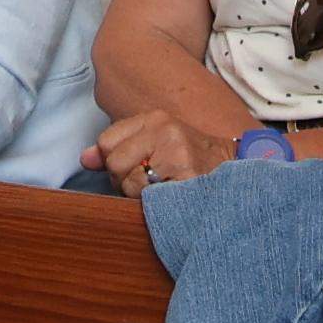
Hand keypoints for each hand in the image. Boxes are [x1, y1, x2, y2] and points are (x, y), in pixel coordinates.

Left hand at [82, 110, 240, 197]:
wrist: (236, 169)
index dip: (112, 161)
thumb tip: (85, 158)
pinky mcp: (187, 179)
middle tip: (147, 182)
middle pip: (114, 163)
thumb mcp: (155, 140)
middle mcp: (165, 131)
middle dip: (123, 180)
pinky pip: (150, 199)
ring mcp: (177, 154)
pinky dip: (155, 203)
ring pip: (129, 184)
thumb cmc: (191, 157)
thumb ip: (118, 145)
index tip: (131, 167)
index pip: (106, 141)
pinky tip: (169, 196)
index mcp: (155, 118)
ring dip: (139, 195)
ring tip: (160, 189)